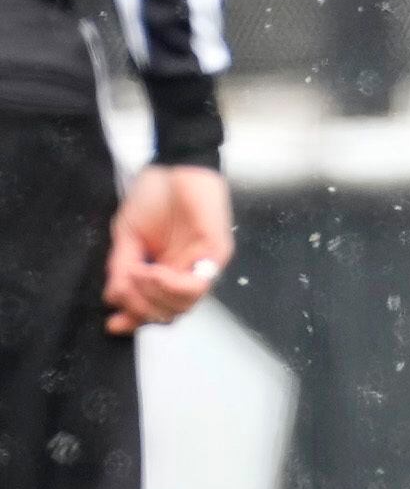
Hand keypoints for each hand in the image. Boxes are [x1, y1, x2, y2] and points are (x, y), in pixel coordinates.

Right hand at [104, 166, 232, 334]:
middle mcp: (186, 272)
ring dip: (152, 295)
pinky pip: (197, 285)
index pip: (157, 308)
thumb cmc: (154, 195)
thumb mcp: (127, 236)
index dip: (135, 320)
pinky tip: (153, 271)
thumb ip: (122, 267)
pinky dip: (170, 285)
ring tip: (138, 273)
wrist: (175, 164)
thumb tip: (114, 297)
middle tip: (123, 290)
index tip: (113, 323)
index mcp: (166, 271)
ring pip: (183, 305)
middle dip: (140, 309)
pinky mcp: (216, 254)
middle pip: (169, 313)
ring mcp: (203, 265)